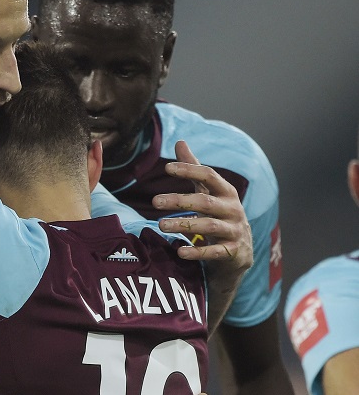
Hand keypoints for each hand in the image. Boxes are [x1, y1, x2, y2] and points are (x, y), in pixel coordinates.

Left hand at [152, 140, 252, 272]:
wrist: (240, 250)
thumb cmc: (218, 214)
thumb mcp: (208, 191)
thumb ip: (194, 169)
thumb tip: (180, 142)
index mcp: (226, 191)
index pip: (209, 175)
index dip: (190, 170)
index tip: (167, 167)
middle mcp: (232, 209)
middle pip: (205, 202)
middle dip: (179, 200)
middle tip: (154, 201)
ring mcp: (234, 230)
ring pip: (209, 226)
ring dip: (184, 224)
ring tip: (161, 225)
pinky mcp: (233, 251)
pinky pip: (215, 252)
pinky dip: (198, 252)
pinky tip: (180, 251)